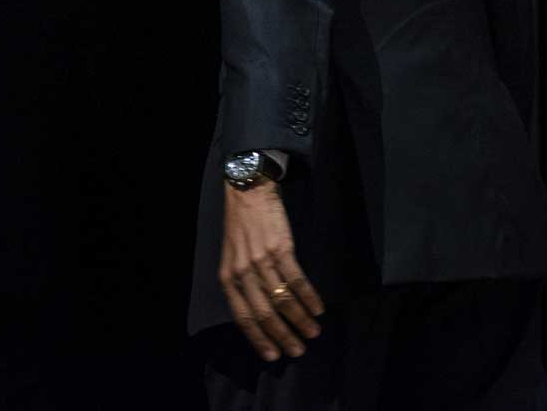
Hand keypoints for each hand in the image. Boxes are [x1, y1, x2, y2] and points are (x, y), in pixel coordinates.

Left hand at [220, 180, 324, 360]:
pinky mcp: (281, 248)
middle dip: (283, 336)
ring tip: (313, 332)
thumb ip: (242, 284)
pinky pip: (296, 279)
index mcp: (228, 278)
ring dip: (300, 320)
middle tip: (298, 351)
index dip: (258, 339)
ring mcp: (262, 260)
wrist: (248, 190)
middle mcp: (243, 273)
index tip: (272, 356)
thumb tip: (261, 313)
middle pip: (265, 313)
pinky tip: (318, 308)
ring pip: (283, 299)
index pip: (243, 317)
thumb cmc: (241, 226)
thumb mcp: (232, 257)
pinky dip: (309, 297)